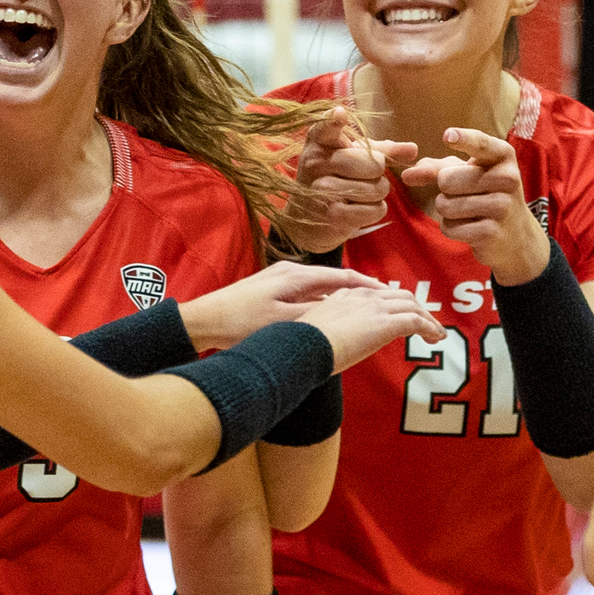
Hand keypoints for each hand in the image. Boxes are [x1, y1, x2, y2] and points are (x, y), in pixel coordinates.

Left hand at [181, 261, 384, 350]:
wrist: (203, 319)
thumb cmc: (239, 323)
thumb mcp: (282, 323)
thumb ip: (315, 315)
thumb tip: (346, 310)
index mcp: (297, 276)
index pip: (344, 277)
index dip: (369, 286)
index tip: (389, 295)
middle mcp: (292, 271)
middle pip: (336, 278)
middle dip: (361, 289)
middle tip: (384, 301)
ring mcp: (281, 278)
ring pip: (323, 285)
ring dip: (344, 294)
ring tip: (365, 307)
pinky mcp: (272, 288)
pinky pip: (309, 291)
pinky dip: (326, 299)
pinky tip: (332, 311)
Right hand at [284, 107, 418, 252]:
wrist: (308, 219)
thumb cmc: (335, 178)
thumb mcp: (353, 156)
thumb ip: (383, 150)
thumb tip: (413, 149)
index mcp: (319, 142)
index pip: (326, 128)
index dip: (335, 121)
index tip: (340, 114)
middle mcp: (316, 163)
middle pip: (374, 163)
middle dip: (378, 173)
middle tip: (362, 177)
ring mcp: (322, 190)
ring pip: (377, 188)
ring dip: (377, 194)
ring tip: (359, 194)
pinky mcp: (333, 215)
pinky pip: (375, 209)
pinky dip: (375, 211)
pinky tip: (358, 209)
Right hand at [296, 285, 445, 371]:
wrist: (301, 347)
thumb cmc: (303, 344)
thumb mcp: (317, 326)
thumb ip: (332, 325)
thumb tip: (338, 335)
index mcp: (347, 295)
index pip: (379, 294)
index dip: (395, 304)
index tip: (401, 315)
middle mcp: (364, 297)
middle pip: (401, 296)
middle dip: (417, 309)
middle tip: (426, 323)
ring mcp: (375, 308)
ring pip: (413, 306)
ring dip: (428, 319)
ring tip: (436, 333)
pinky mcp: (385, 324)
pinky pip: (416, 322)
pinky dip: (430, 328)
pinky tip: (435, 339)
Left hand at [400, 127, 549, 285]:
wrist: (515, 234)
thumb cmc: (484, 193)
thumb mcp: (466, 173)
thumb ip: (436, 168)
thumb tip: (407, 174)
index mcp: (503, 155)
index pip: (481, 144)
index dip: (464, 139)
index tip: (447, 136)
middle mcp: (508, 178)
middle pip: (446, 179)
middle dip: (444, 189)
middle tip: (463, 194)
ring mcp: (502, 207)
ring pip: (445, 205)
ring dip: (446, 210)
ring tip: (467, 211)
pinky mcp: (492, 232)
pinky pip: (450, 228)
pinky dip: (451, 229)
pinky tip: (469, 228)